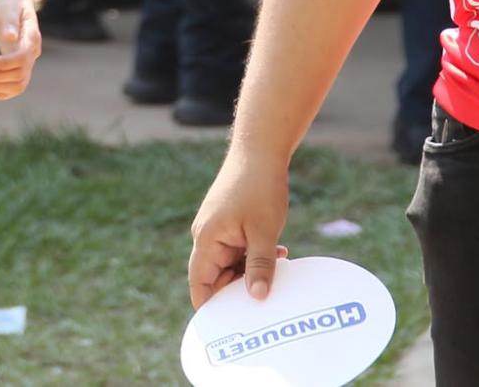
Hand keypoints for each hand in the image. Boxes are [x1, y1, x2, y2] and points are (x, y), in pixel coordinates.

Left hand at [0, 0, 39, 100]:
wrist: (15, 3)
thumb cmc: (11, 3)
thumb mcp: (9, 8)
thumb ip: (10, 22)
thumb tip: (9, 37)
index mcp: (32, 38)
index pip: (22, 58)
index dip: (5, 63)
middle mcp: (32, 52)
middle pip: (20, 75)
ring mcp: (27, 61)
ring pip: (19, 84)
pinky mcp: (18, 65)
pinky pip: (16, 85)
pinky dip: (3, 92)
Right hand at [189, 147, 291, 307]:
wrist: (259, 151)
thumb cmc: (258, 188)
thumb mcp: (264, 231)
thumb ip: (259, 266)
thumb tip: (258, 298)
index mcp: (206, 239)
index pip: (200, 284)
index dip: (210, 308)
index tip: (227, 327)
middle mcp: (206, 236)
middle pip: (215, 277)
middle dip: (238, 291)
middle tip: (265, 302)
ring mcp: (217, 228)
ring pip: (229, 263)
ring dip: (250, 271)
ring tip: (277, 271)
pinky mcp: (229, 222)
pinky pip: (237, 249)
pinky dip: (254, 256)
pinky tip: (278, 253)